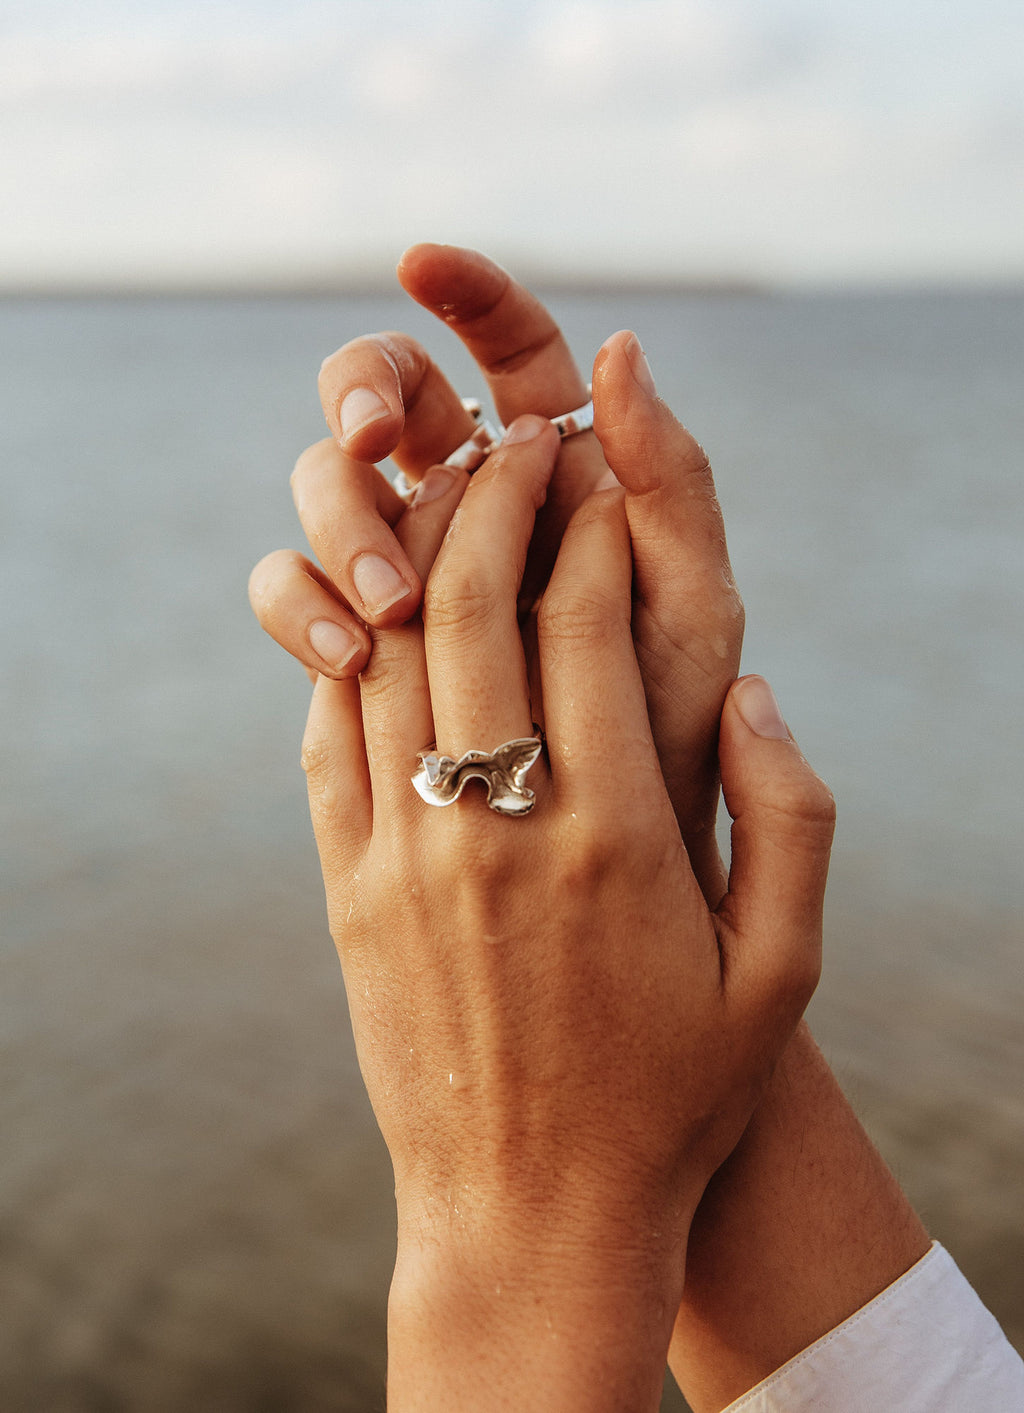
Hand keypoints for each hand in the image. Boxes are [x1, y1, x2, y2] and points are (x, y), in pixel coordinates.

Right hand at [249, 244, 741, 899]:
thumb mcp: (695, 614)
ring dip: (336, 517)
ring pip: (326, 485)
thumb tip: (617, 345)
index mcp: (567, 475)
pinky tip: (349, 659)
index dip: (466, 290)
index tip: (418, 259)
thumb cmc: (676, 742)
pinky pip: (294, 593)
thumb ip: (669, 483)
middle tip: (371, 440)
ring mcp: (407, 571)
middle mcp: (479, 507)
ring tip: (388, 601)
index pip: (510, 347)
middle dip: (364, 399)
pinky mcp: (356, 644)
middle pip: (387, 393)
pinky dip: (301, 609)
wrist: (610, 879)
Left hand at [299, 418, 832, 1408]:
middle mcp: (495, 829)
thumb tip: (754, 685)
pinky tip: (384, 614)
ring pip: (388, 656)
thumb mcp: (782, 969)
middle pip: (470, 608)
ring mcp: (405, 857)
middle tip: (520, 442)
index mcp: (613, 835)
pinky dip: (354, 654)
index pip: (586, 623)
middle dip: (495, 500)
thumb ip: (789, 813)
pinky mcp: (350, 892)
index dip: (592, 528)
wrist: (531, 1212)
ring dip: (414, 555)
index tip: (603, 478)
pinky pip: (335, 737)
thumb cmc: (674, 1093)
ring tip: (448, 496)